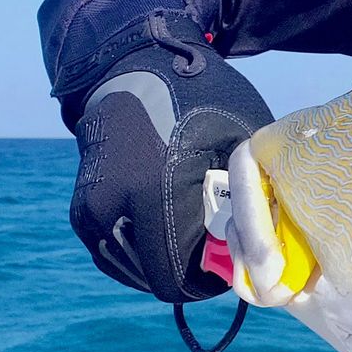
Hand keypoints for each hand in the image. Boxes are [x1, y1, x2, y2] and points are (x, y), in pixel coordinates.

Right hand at [69, 27, 272, 302]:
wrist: (134, 67)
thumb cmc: (201, 98)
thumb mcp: (241, 139)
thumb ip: (252, 192)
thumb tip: (270, 241)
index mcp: (153, 192)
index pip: (173, 276)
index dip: (207, 283)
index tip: (231, 269)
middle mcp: (111, 206)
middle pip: (153, 277)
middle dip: (188, 272)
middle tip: (217, 254)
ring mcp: (90, 209)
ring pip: (131, 267)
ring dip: (163, 261)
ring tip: (196, 238)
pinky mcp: (81, 208)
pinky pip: (113, 250)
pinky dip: (142, 250)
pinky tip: (169, 232)